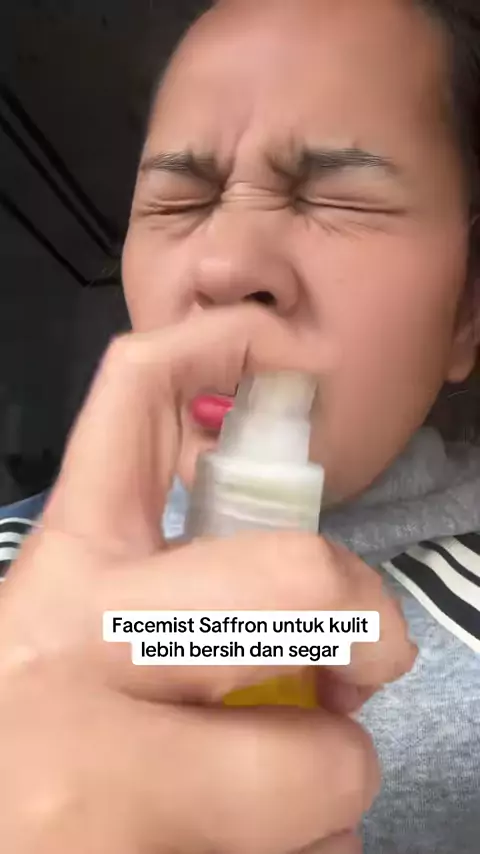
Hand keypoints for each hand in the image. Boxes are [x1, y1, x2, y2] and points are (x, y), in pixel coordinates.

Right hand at [0, 306, 415, 852]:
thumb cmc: (25, 746)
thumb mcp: (80, 642)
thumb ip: (175, 595)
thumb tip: (311, 616)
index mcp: (62, 565)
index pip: (135, 395)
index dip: (227, 347)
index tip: (301, 362)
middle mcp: (70, 642)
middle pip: (292, 573)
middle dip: (366, 618)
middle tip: (365, 659)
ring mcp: (97, 768)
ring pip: (321, 760)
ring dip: (334, 775)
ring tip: (287, 799)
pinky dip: (310, 850)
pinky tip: (239, 851)